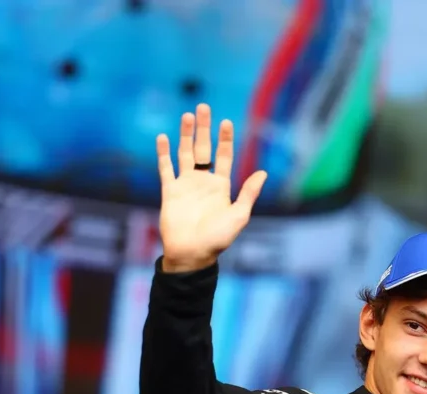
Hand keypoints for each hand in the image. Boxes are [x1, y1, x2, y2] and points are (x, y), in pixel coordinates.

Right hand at [157, 103, 267, 272]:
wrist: (191, 254)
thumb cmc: (217, 239)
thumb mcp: (239, 215)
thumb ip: (248, 193)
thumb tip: (263, 173)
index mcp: (221, 186)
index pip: (223, 156)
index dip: (225, 139)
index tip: (226, 122)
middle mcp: (203, 182)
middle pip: (204, 149)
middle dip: (204, 129)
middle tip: (203, 107)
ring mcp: (185, 185)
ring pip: (185, 154)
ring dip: (186, 135)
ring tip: (187, 116)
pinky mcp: (170, 192)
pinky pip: (165, 169)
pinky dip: (163, 153)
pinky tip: (163, 137)